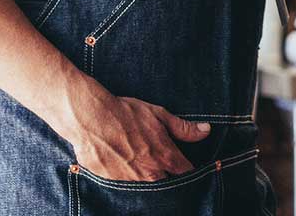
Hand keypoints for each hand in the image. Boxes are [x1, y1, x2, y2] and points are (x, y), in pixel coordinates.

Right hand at [61, 90, 209, 181]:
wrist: (90, 118)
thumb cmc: (125, 113)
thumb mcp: (158, 115)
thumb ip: (183, 128)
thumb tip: (205, 131)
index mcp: (164, 156)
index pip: (186, 172)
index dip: (189, 169)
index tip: (187, 164)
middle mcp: (149, 173)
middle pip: (166, 181)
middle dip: (167, 174)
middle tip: (161, 160)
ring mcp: (129, 180)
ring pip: (145, 182)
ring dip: (145, 173)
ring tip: (137, 155)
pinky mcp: (111, 181)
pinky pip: (124, 182)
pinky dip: (126, 173)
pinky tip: (120, 158)